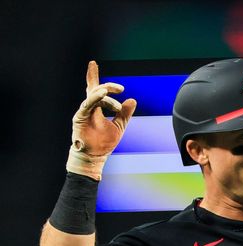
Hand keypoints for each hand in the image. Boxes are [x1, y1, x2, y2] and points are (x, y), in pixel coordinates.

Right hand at [66, 60, 136, 180]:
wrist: (95, 156)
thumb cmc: (104, 143)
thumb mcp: (119, 126)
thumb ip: (125, 113)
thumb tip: (133, 100)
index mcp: (96, 108)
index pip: (95, 89)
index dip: (93, 75)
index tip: (93, 63)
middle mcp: (89, 107)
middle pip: (95, 89)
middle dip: (107, 86)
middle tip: (121, 89)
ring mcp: (83, 112)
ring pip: (93, 97)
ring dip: (104, 95)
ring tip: (116, 95)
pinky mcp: (79, 118)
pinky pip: (87, 105)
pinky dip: (95, 98)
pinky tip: (101, 94)